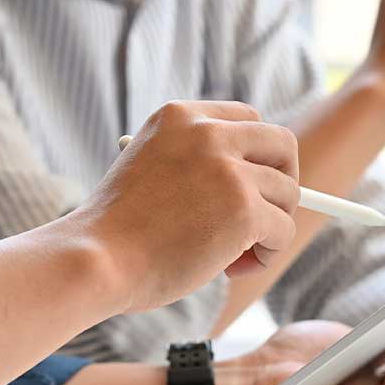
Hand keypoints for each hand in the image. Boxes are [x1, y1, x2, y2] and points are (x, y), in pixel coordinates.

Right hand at [73, 100, 299, 312]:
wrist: (96, 259)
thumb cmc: (117, 230)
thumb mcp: (152, 169)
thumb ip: (195, 164)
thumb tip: (256, 183)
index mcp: (180, 116)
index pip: (248, 118)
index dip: (257, 155)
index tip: (250, 185)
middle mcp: (208, 133)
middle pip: (282, 144)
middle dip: (283, 181)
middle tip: (263, 217)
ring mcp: (229, 169)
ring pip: (287, 194)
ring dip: (269, 228)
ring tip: (233, 256)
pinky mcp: (244, 209)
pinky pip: (283, 231)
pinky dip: (267, 255)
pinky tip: (233, 268)